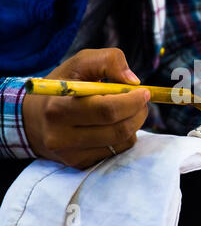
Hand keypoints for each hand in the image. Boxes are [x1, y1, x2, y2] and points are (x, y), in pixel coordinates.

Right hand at [23, 48, 149, 168]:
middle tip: (142, 100)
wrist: (32, 118)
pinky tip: (114, 124)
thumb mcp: (80, 63)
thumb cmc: (63, 85)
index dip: (132, 101)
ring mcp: (70, 154)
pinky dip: (124, 136)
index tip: (143, 92)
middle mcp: (61, 136)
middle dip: (138, 112)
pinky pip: (117, 151)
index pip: (107, 110)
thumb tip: (133, 81)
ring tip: (128, 109)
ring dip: (135, 123)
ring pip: (122, 141)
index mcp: (59, 109)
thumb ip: (108, 61)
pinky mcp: (79, 164)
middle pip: (118, 129)